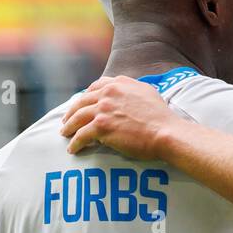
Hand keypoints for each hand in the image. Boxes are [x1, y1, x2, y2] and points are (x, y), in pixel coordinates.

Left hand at [61, 75, 180, 158]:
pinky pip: (82, 135)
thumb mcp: (147, 93)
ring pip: (78, 118)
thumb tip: (124, 93)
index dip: (86, 96)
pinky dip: (75, 142)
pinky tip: (73, 148)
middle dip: (72, 112)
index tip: (82, 104)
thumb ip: (131, 90)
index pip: (96, 87)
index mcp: (120, 84)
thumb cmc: (161, 117)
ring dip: (69, 127)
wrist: (166, 132)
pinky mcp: (101, 126)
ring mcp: (104, 109)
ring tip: (65, 134)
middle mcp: (109, 93)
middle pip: (82, 102)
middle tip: (67, 120)